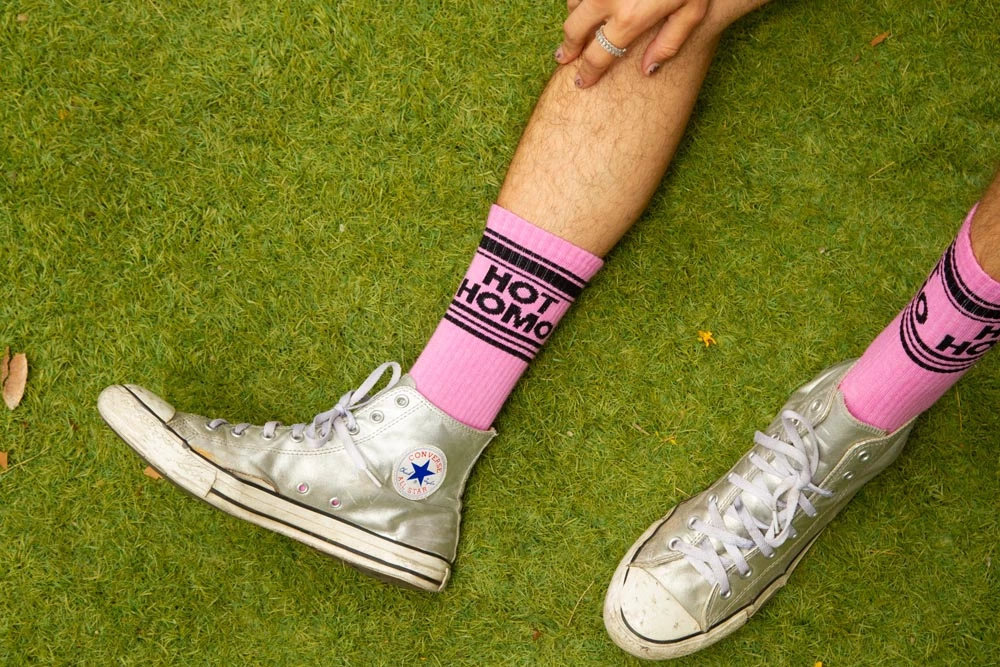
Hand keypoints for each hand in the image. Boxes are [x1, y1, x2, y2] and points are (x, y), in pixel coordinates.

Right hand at [555, 0, 708, 87]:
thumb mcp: (693, 10)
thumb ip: (670, 43)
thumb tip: (648, 70)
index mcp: (629, 17)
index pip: (597, 56)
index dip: (587, 73)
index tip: (580, 81)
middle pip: (574, 30)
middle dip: (568, 48)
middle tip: (564, 57)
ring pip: (572, 4)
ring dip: (574, 18)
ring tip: (580, 27)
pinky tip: (588, 3)